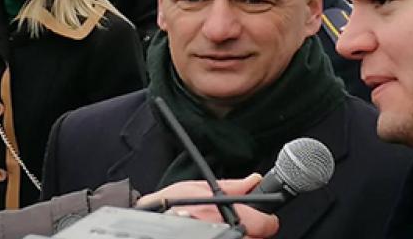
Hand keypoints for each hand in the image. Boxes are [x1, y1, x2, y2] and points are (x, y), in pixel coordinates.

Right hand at [137, 174, 279, 238]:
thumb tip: (253, 180)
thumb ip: (231, 185)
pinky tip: (214, 234)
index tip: (262, 219)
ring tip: (219, 229)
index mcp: (230, 214)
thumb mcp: (197, 187)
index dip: (266, 220)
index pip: (267, 225)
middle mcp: (230, 233)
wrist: (145, 221)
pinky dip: (227, 238)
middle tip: (234, 223)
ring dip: (238, 237)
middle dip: (251, 231)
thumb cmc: (167, 205)